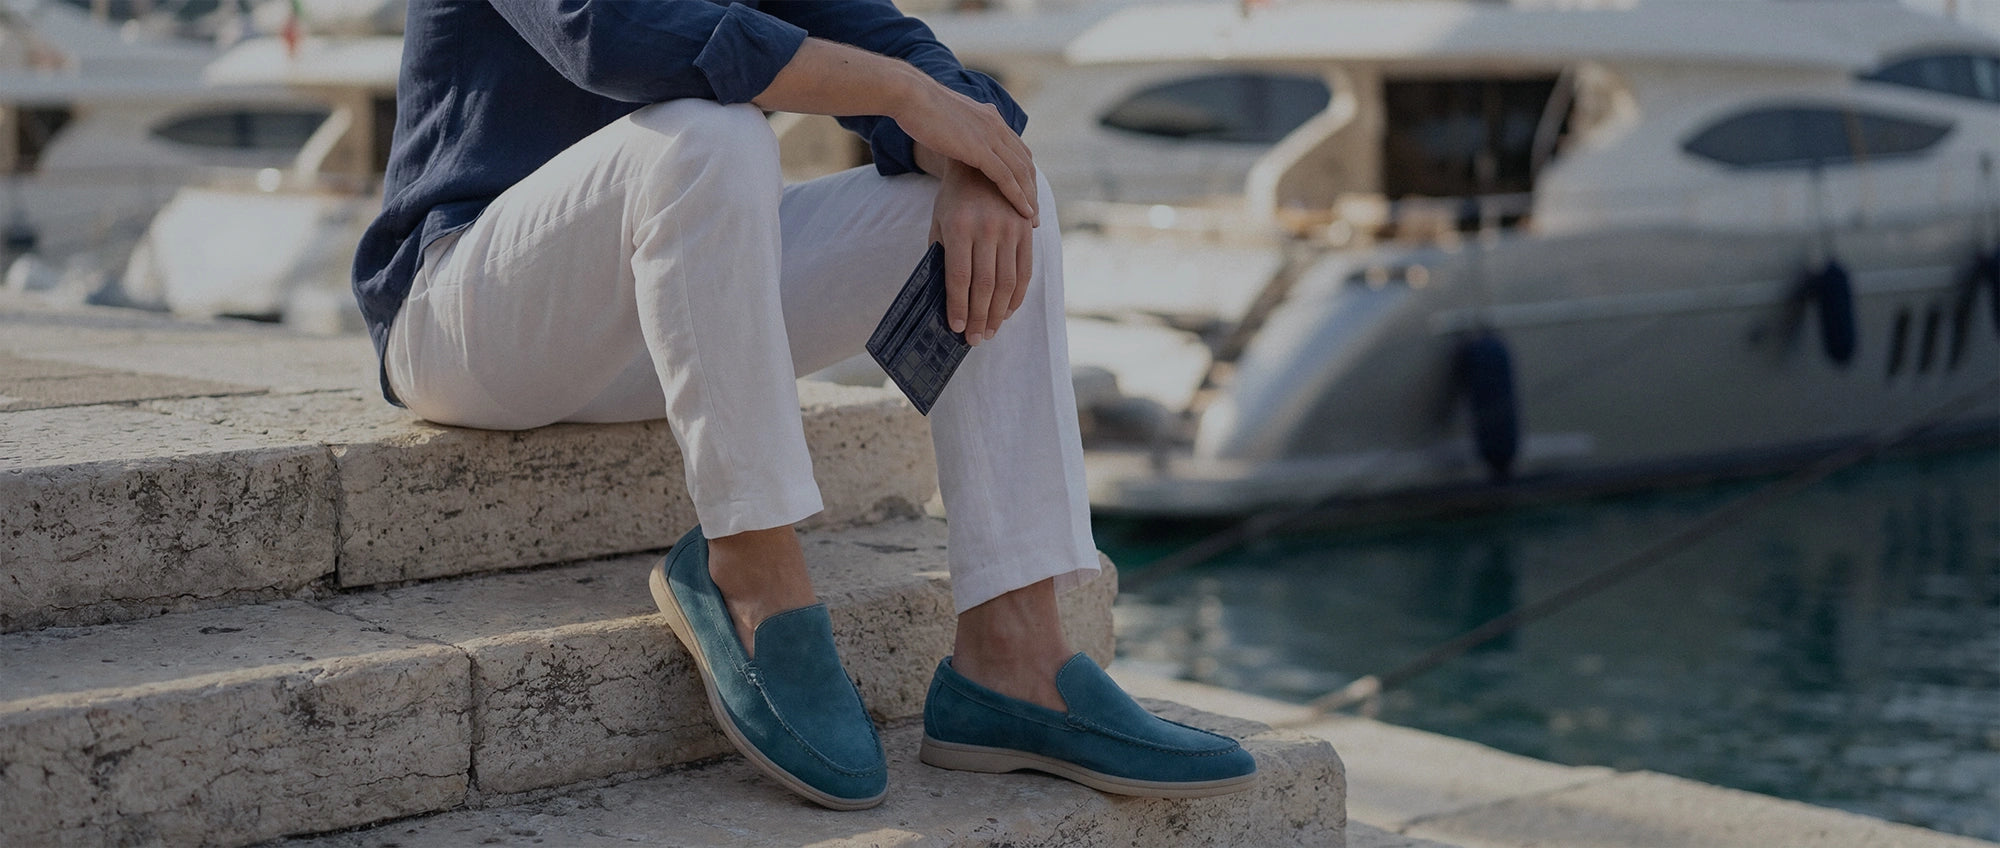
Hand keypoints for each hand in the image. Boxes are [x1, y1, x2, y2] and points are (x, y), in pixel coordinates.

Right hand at [896, 82, 1038, 224]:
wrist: (909, 95)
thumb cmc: (918, 108)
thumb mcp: (947, 117)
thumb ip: (959, 128)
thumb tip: (952, 139)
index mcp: (990, 117)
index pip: (1018, 150)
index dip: (1024, 174)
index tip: (1026, 196)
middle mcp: (996, 125)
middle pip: (1024, 162)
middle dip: (1031, 189)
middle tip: (1034, 213)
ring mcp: (990, 136)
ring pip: (1020, 172)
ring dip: (1030, 197)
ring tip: (1034, 220)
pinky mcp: (980, 148)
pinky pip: (1006, 177)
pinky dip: (1018, 196)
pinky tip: (1024, 213)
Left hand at [931, 159, 1032, 345]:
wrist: (983, 165)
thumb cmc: (953, 200)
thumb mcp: (939, 222)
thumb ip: (942, 256)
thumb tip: (946, 299)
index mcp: (959, 226)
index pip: (959, 277)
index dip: (958, 306)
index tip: (955, 328)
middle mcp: (987, 228)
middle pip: (984, 284)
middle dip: (978, 316)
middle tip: (974, 339)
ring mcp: (1010, 229)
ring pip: (1006, 282)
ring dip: (997, 312)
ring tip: (989, 331)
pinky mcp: (1026, 231)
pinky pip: (1024, 271)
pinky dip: (1016, 296)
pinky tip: (1006, 311)